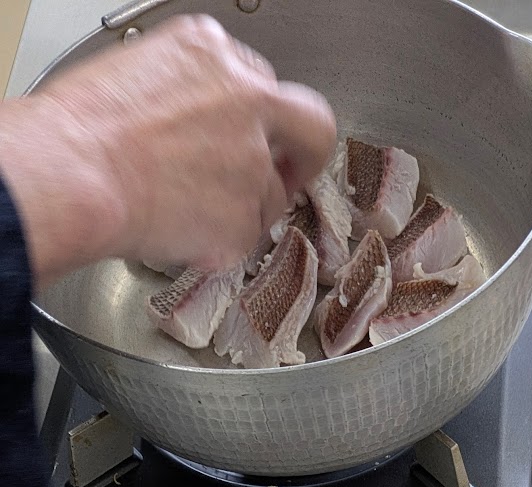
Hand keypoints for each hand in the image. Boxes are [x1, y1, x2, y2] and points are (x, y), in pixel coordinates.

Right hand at [0, 14, 336, 285]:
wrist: (74, 175)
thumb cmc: (82, 129)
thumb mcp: (137, 74)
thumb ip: (191, 96)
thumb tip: (199, 126)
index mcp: (214, 55)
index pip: (261, 84)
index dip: (258, 117)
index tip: (253, 133)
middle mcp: (248, 103)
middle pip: (311, 128)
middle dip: (305, 156)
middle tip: (290, 176)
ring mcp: (255, 164)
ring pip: (270, 194)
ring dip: (241, 207)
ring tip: (187, 212)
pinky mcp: (247, 218)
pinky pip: (244, 236)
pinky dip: (217, 241)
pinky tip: (180, 232)